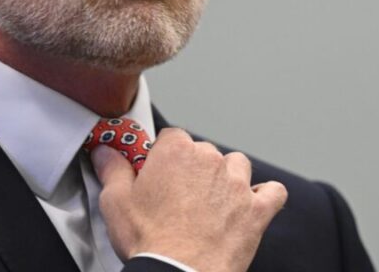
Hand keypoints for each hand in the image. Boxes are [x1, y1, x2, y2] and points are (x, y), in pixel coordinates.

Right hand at [91, 127, 286, 271]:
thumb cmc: (151, 240)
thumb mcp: (115, 202)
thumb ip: (111, 170)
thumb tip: (105, 152)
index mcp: (176, 152)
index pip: (172, 137)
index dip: (163, 157)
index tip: (157, 174)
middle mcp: (210, 160)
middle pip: (203, 151)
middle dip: (192, 169)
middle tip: (177, 197)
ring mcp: (237, 184)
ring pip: (237, 165)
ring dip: (227, 178)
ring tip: (211, 202)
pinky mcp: (257, 210)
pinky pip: (273, 192)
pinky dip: (265, 196)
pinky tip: (252, 205)